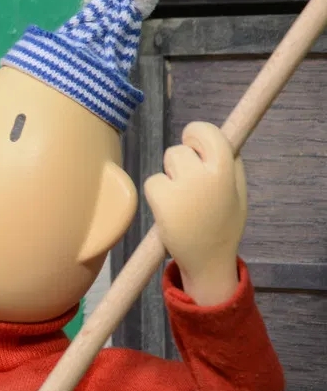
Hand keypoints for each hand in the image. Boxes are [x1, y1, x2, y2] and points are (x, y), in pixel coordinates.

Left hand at [143, 121, 246, 305]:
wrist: (208, 259)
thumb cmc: (223, 223)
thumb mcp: (237, 191)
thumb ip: (230, 164)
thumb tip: (216, 138)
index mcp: (226, 170)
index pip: (207, 131)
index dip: (196, 134)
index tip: (193, 143)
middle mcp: (204, 175)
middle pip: (180, 149)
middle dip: (181, 161)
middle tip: (189, 184)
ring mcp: (181, 187)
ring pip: (166, 164)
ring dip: (170, 176)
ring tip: (183, 200)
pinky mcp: (162, 199)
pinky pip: (153, 181)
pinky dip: (158, 192)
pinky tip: (170, 210)